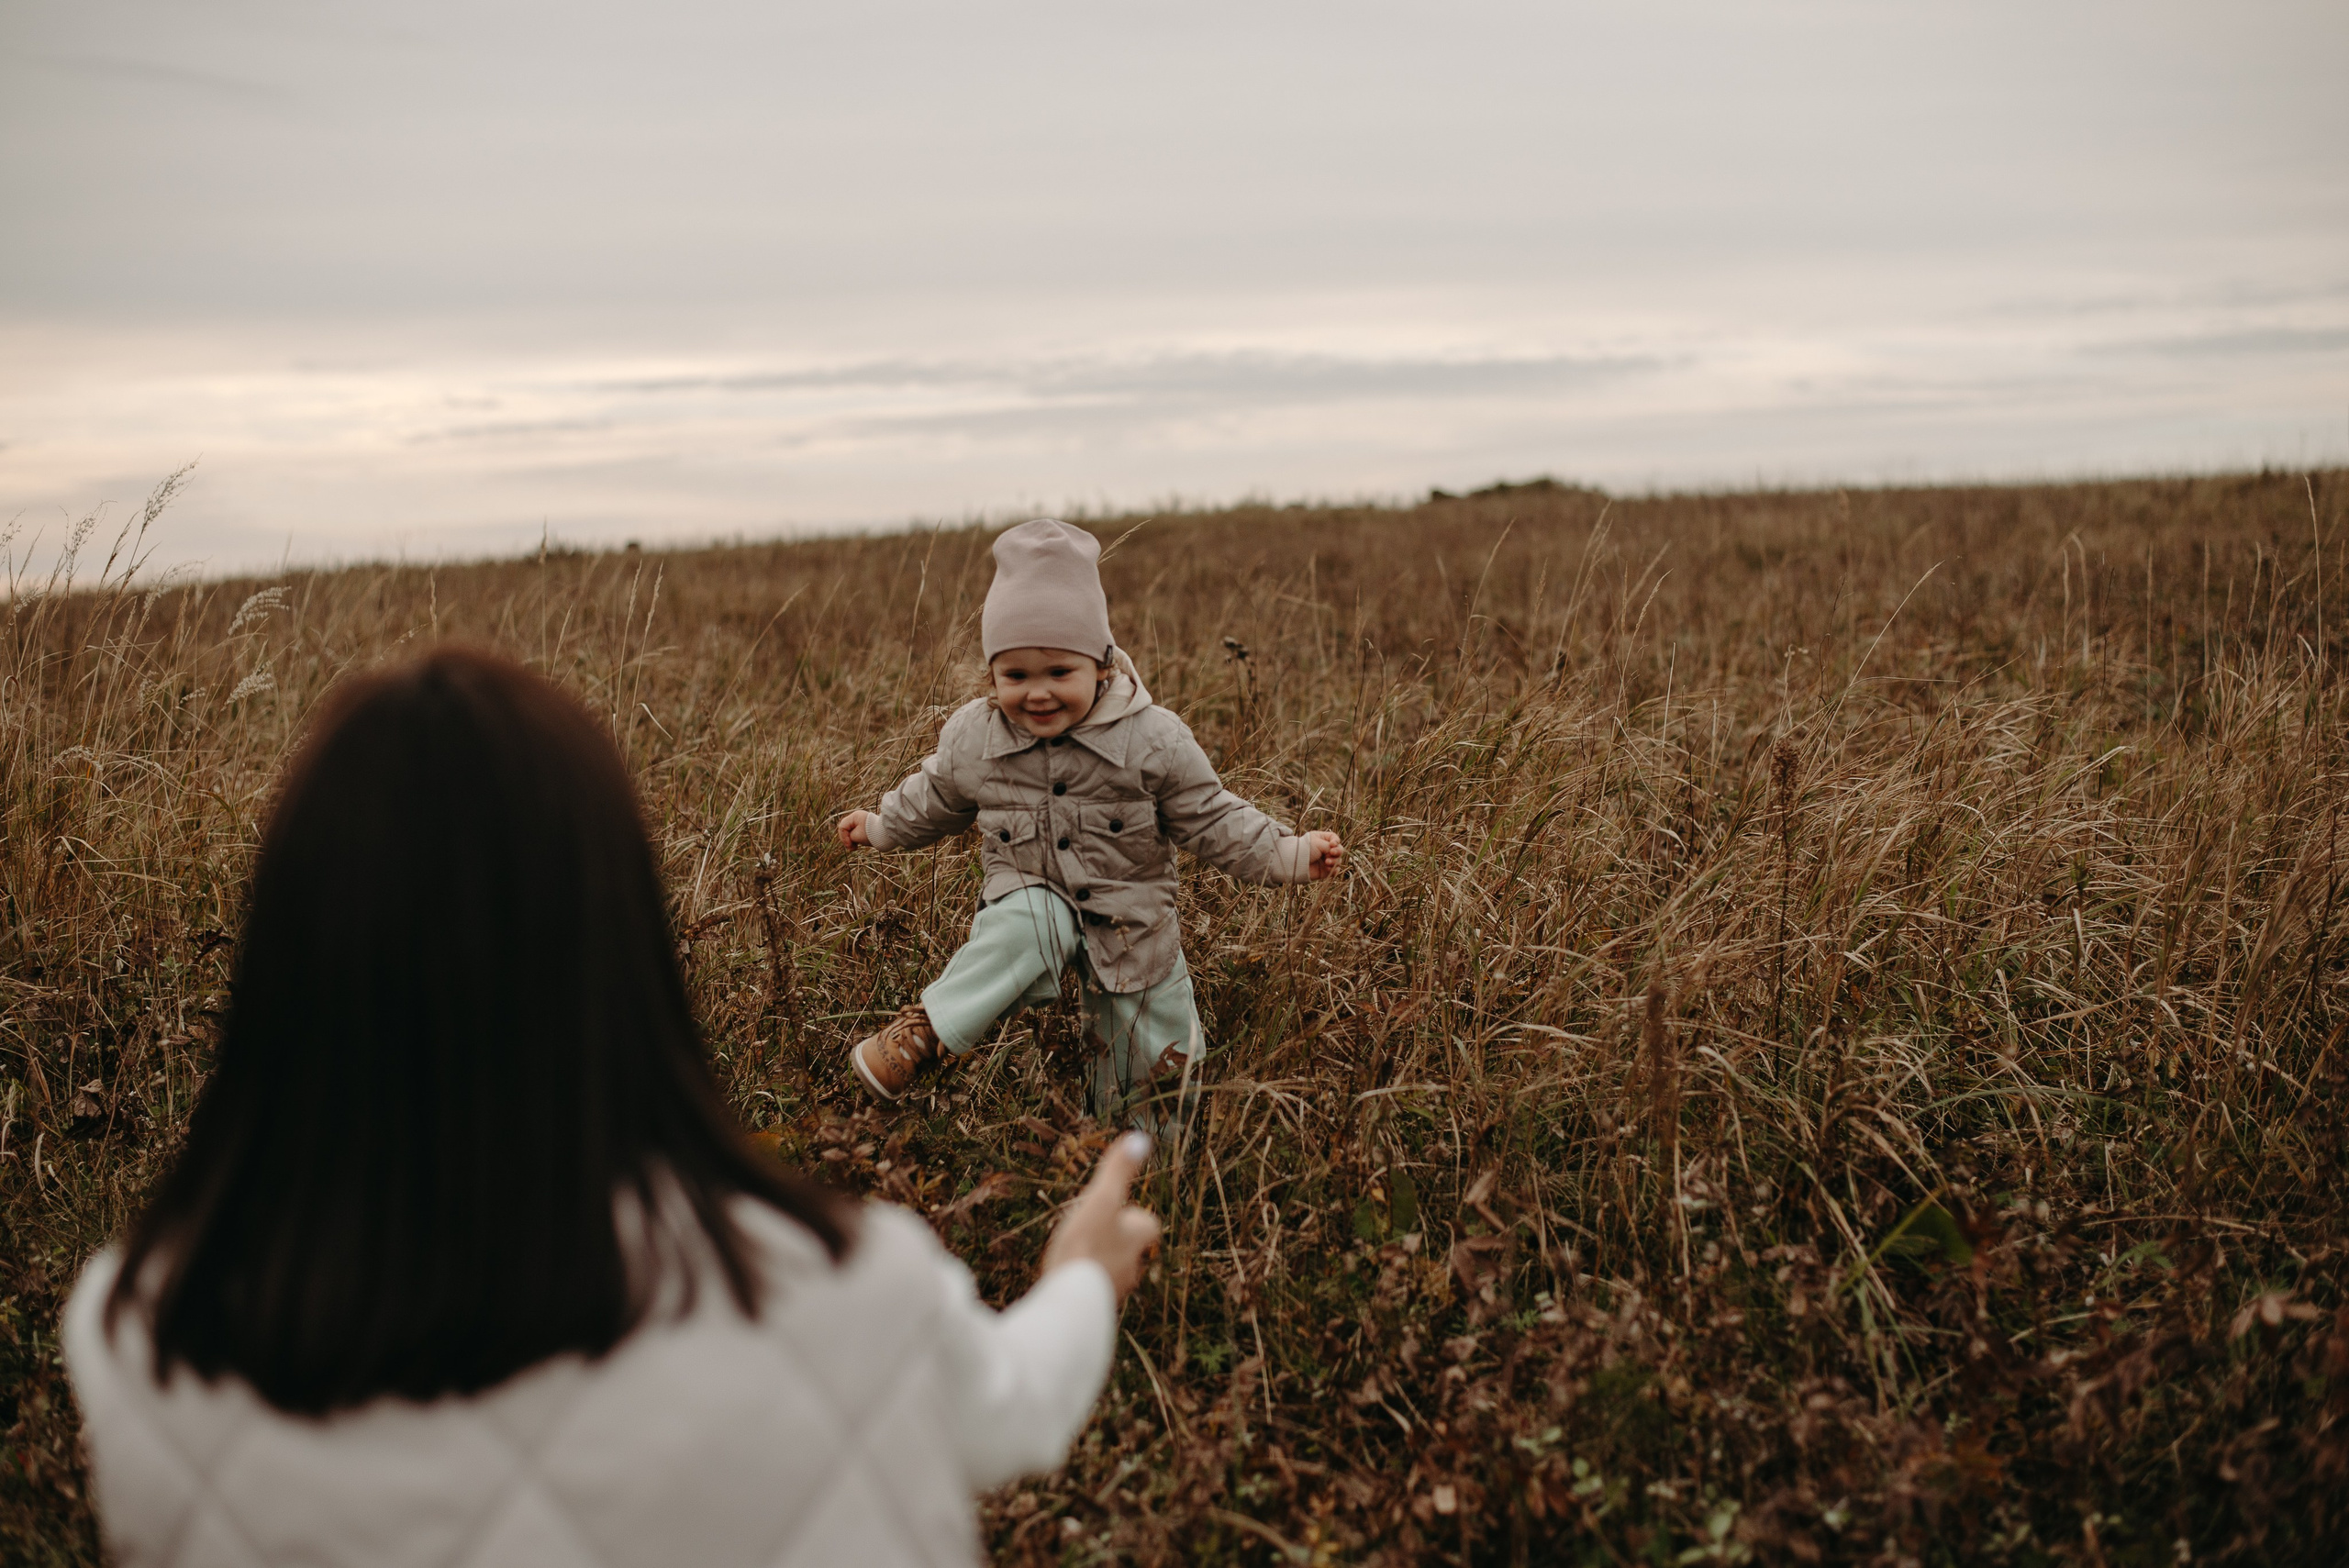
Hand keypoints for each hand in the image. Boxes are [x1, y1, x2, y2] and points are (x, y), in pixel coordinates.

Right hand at [836, 810, 872, 848]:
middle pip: (845, 829)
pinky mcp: (865, 828)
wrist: (887, 834)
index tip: (850, 845)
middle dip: (847, 840)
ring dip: (851, 841)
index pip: (842, 827)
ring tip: (855, 848)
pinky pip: (856, 834)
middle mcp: (857, 818)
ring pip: (850, 833)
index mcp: (854, 816)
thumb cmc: (871, 834)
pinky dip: (856, 840)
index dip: (843, 837)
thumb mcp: (856, 836)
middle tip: (851, 848)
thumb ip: (849, 837)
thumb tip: (849, 839)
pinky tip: (858, 845)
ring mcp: (861, 823)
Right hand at [1041, 1132, 1162, 1303]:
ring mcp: (1114, 1289)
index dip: (1132, 1215)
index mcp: (1138, 1240)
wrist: (1069, 1301)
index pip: (1147, 1223)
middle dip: (1113, 1239)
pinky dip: (1082, 1281)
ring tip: (1073, 1253)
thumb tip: (1140, 1138)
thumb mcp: (1101, 1199)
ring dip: (1096, 1260)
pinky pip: (1092, 1289)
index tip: (1115, 1209)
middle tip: (1089, 1229)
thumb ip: (1118, 1171)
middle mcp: (1132, 1267)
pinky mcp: (1094, 1306)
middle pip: (1128, 1247)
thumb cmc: (1086, 1245)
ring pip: (1110, 1269)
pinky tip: (1063, 1277)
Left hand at [1305, 829, 1344, 879]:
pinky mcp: (1324, 870)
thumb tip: (1335, 853)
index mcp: (1321, 839)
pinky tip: (1329, 869)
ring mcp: (1325, 860)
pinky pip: (1334, 871)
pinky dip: (1334, 870)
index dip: (1336, 841)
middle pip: (1339, 850)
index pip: (1334, 839)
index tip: (1333, 844)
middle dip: (1337, 852)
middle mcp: (1324, 849)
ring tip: (1326, 863)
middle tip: (1331, 853)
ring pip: (1338, 860)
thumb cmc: (1305, 849)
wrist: (1295, 862)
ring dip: (1334, 861)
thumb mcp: (1319, 843)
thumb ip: (1331, 847)